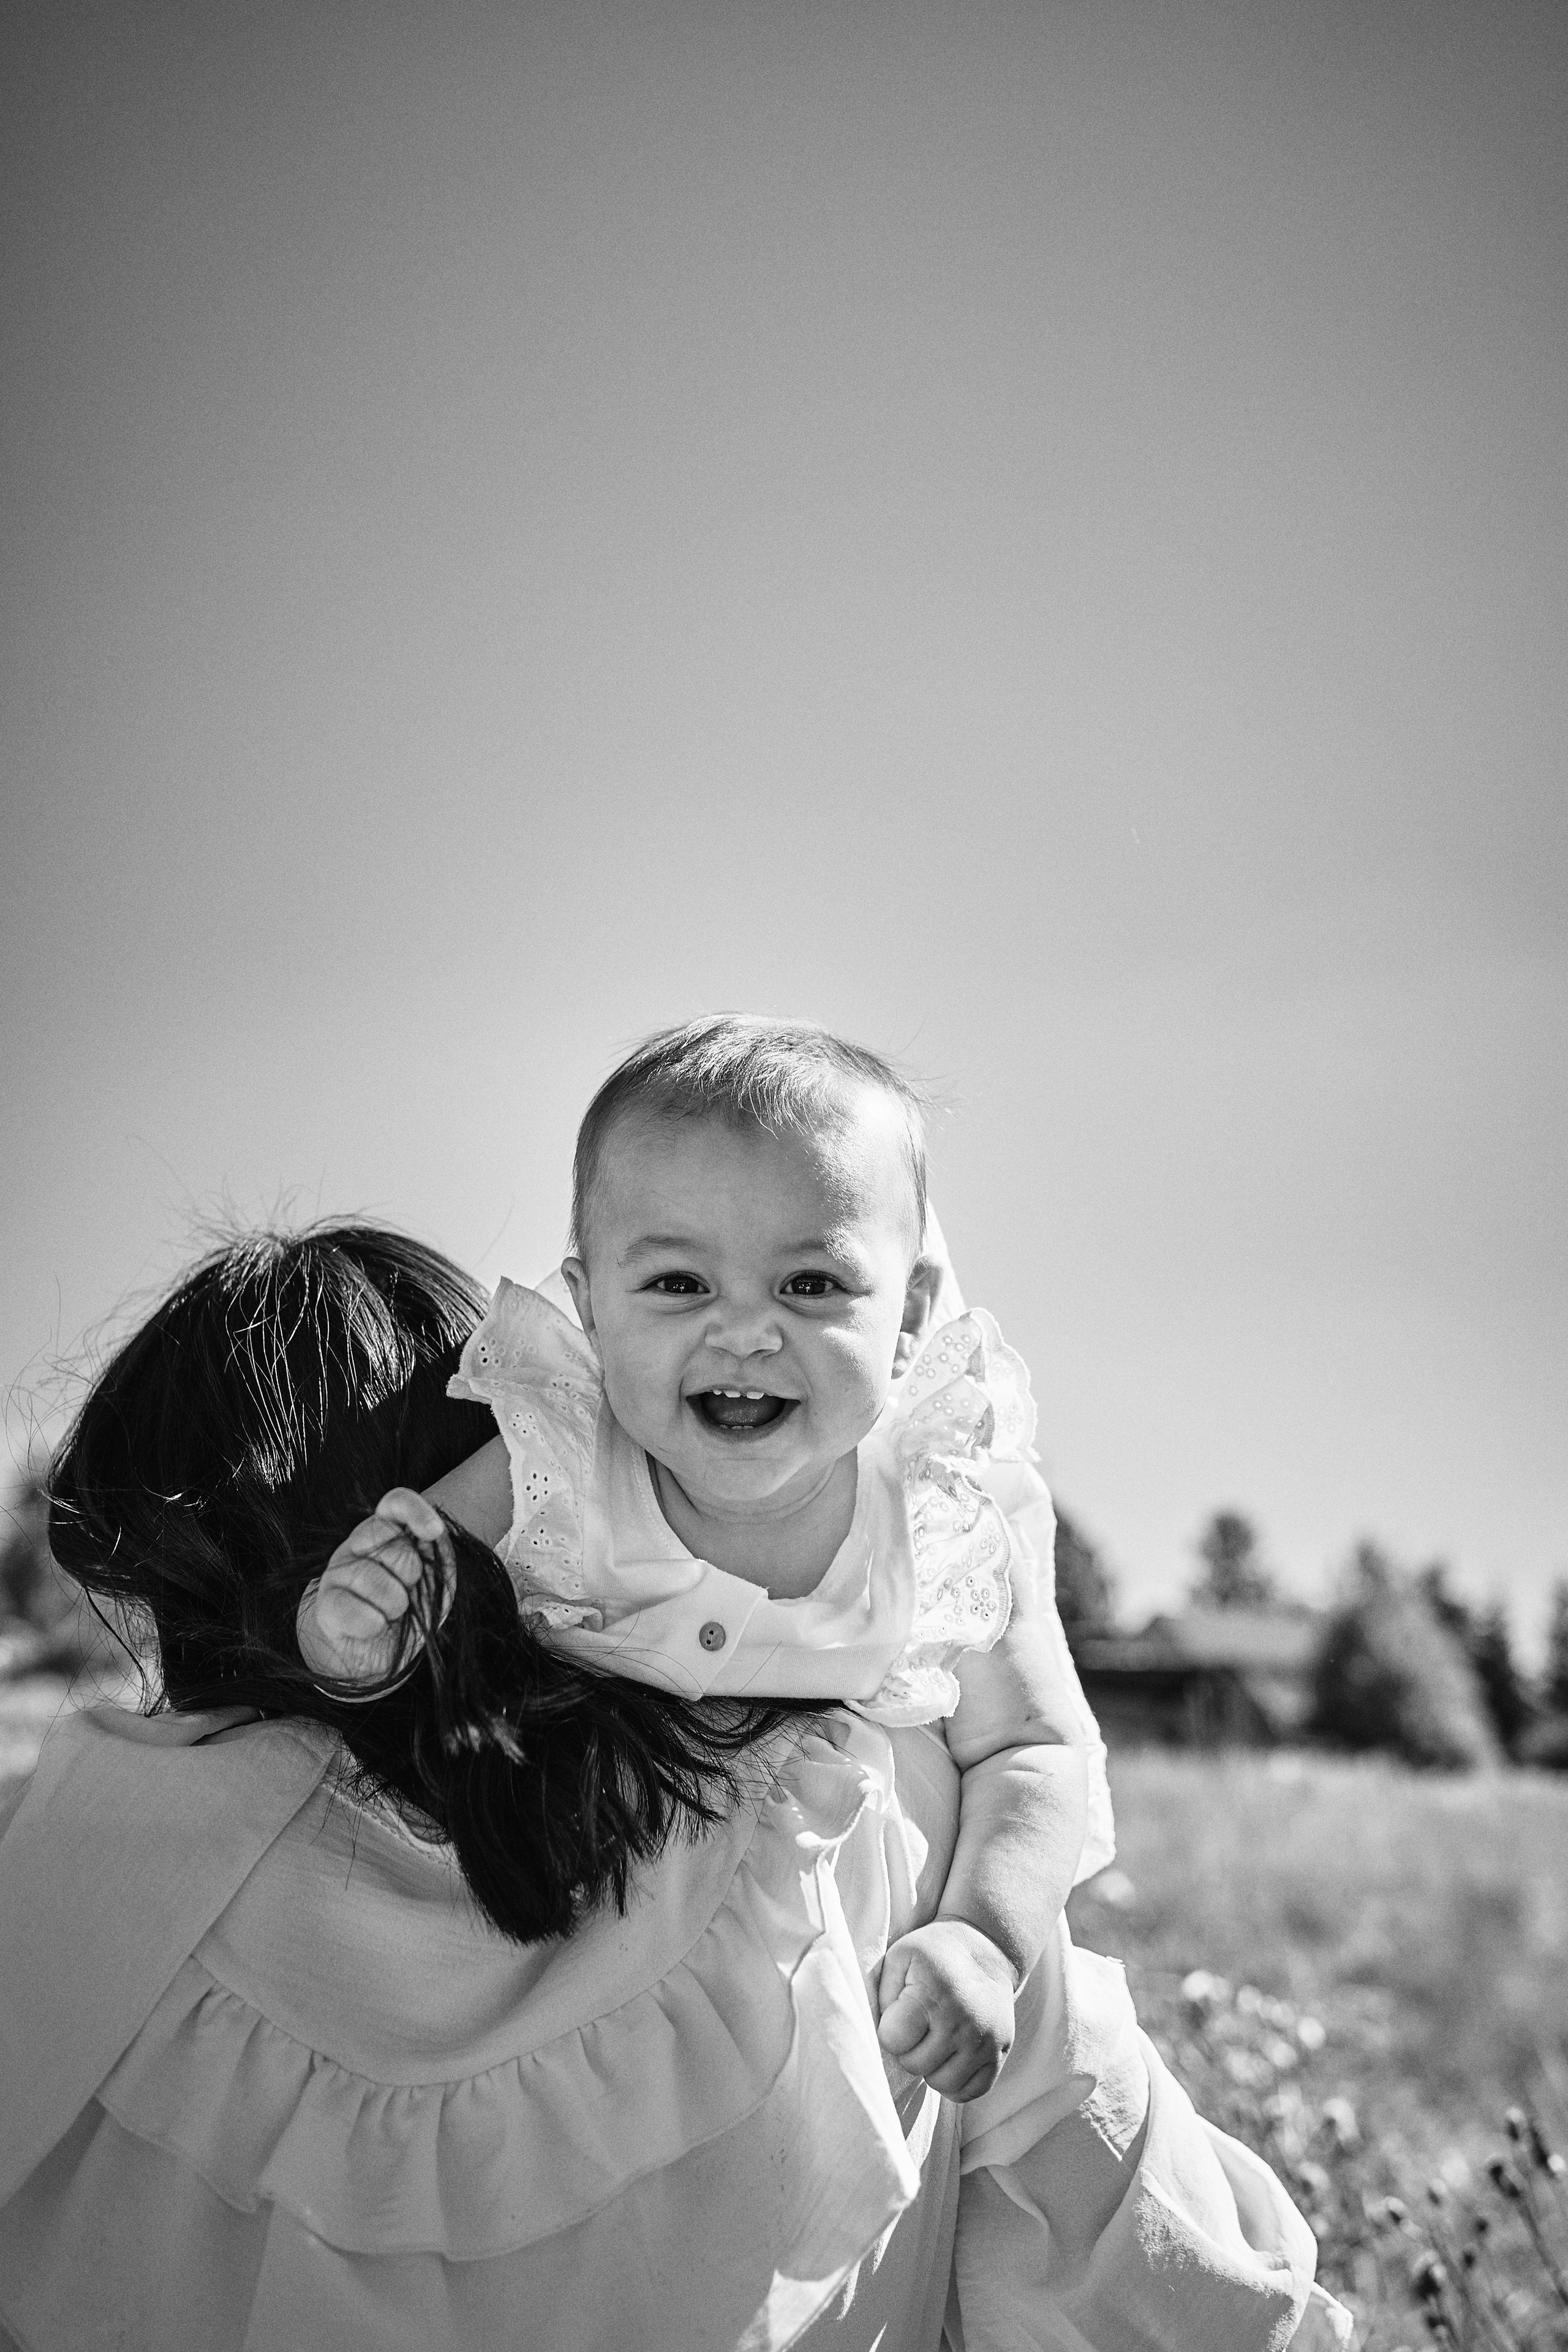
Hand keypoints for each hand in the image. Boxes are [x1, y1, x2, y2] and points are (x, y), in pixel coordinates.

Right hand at [296, 1488, 449, 1686]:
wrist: (386, 1651)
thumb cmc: (415, 1609)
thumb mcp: (436, 1578)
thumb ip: (436, 1553)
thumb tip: (430, 1535)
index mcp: (388, 1530)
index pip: (396, 1503)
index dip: (415, 1510)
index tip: (434, 1532)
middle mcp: (360, 1544)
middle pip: (397, 1547)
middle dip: (413, 1577)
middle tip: (407, 1592)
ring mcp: (339, 1571)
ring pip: (373, 1579)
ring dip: (395, 1605)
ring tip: (392, 1613)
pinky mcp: (326, 1604)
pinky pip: (350, 1609)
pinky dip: (372, 1623)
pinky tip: (376, 1626)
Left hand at [875, 1918, 1018, 2100]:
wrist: (986, 1950)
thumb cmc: (933, 1955)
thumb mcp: (900, 1957)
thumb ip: (882, 1995)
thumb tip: (878, 2034)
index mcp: (933, 1995)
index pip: (893, 2040)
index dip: (890, 2030)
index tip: (899, 2014)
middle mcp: (963, 2021)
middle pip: (915, 2066)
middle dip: (909, 2049)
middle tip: (918, 2027)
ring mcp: (985, 2041)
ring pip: (942, 2084)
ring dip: (931, 2068)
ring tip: (934, 2041)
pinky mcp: (1000, 2055)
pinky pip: (970, 2092)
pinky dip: (956, 2082)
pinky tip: (951, 2058)